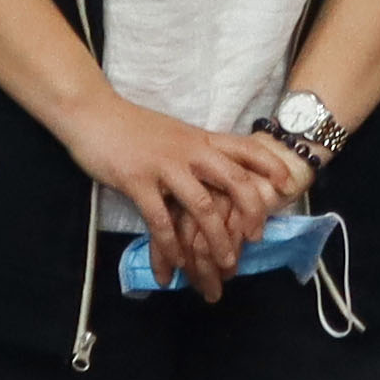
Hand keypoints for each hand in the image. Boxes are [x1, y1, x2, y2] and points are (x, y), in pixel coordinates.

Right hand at [80, 96, 295, 293]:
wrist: (92, 114)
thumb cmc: (132, 127)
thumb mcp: (174, 134)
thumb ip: (196, 152)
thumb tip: (216, 173)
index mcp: (200, 139)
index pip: (245, 148)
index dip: (270, 165)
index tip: (287, 185)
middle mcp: (189, 151)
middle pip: (235, 180)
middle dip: (252, 212)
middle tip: (255, 238)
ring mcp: (164, 166)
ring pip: (203, 207)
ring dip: (217, 240)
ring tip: (224, 264)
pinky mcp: (138, 181)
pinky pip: (161, 220)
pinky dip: (171, 246)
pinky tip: (176, 265)